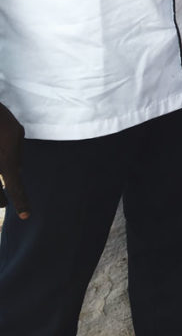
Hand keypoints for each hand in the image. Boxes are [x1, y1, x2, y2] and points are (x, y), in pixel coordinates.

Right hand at [0, 102, 28, 218]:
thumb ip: (17, 153)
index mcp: (6, 163)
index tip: (25, 216)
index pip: (15, 187)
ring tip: (0, 195)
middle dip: (0, 199)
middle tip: (3, 203)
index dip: (21, 202)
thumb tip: (14, 166)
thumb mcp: (16, 133)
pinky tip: (1, 167)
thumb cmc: (1, 119)